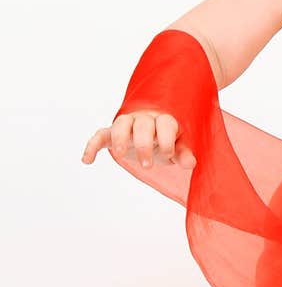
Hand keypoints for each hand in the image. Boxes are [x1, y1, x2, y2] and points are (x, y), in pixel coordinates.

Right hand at [81, 110, 196, 169]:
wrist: (148, 134)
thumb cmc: (164, 140)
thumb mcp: (175, 148)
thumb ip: (182, 154)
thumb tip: (190, 164)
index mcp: (162, 121)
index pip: (165, 124)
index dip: (166, 139)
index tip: (168, 155)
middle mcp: (144, 120)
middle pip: (142, 124)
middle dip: (144, 144)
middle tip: (147, 166)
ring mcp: (126, 126)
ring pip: (120, 124)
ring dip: (120, 138)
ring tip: (121, 155)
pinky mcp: (111, 134)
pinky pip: (99, 135)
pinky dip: (92, 145)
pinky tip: (86, 160)